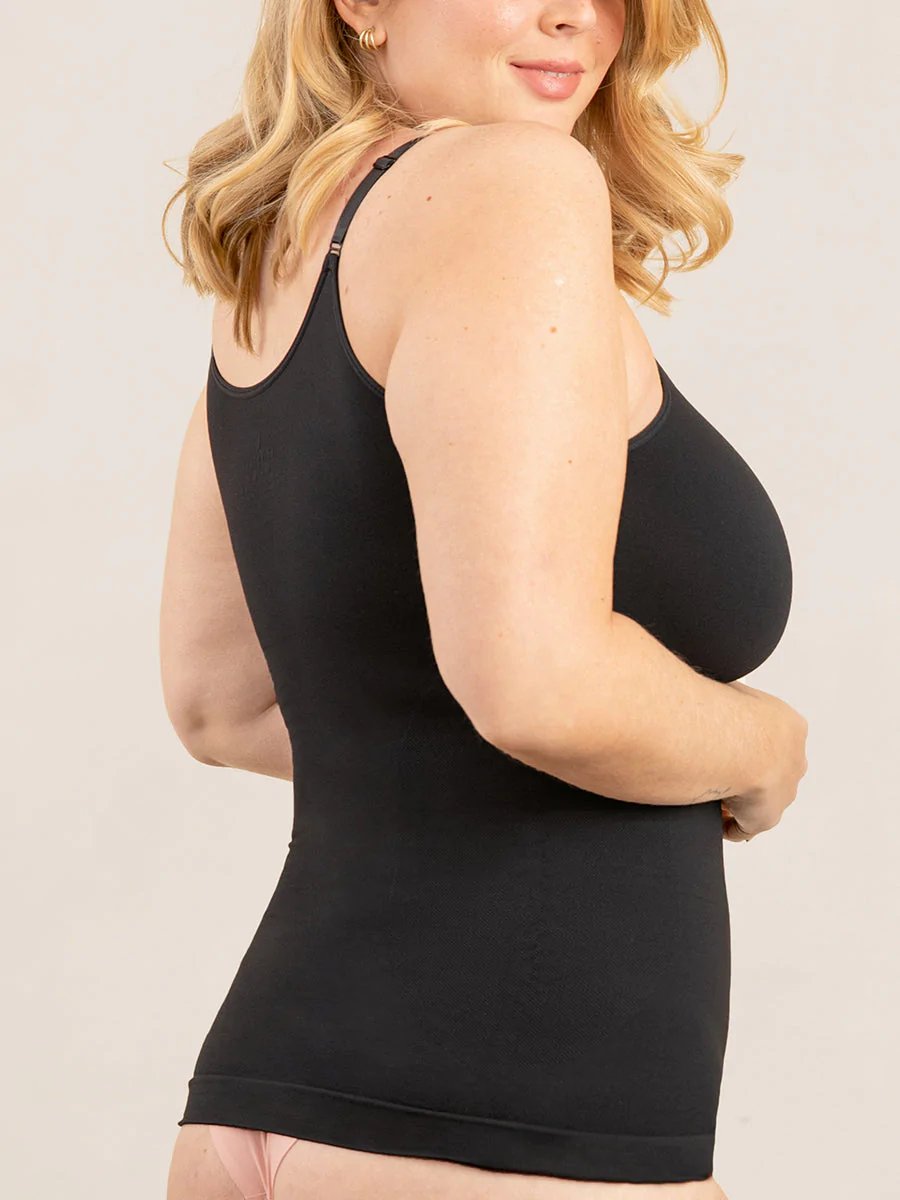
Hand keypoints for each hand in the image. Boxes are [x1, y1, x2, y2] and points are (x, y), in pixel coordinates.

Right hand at [719, 680, 808, 842]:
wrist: (738, 742)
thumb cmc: (728, 710)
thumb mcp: (732, 693)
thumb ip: (730, 700)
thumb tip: (715, 693)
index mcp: (790, 728)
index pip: (774, 742)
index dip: (751, 748)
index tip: (731, 751)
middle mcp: (793, 762)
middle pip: (774, 774)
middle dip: (752, 778)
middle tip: (724, 776)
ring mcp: (783, 792)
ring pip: (762, 801)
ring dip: (742, 803)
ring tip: (715, 798)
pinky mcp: (766, 818)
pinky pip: (746, 827)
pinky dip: (732, 827)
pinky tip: (715, 822)